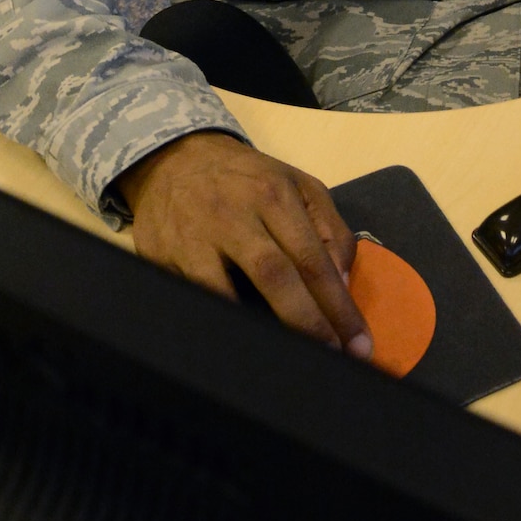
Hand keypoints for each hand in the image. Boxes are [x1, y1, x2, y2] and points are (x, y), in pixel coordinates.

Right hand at [118, 131, 372, 358]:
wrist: (175, 158)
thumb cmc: (248, 180)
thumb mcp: (299, 186)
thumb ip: (330, 230)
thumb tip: (344, 284)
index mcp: (275, 196)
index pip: (314, 258)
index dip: (338, 305)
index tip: (359, 344)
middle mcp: (235, 215)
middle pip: (276, 276)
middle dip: (308, 323)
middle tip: (331, 360)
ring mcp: (194, 238)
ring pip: (227, 292)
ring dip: (258, 331)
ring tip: (288, 362)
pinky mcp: (162, 257)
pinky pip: (191, 298)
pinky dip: (214, 323)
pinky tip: (236, 348)